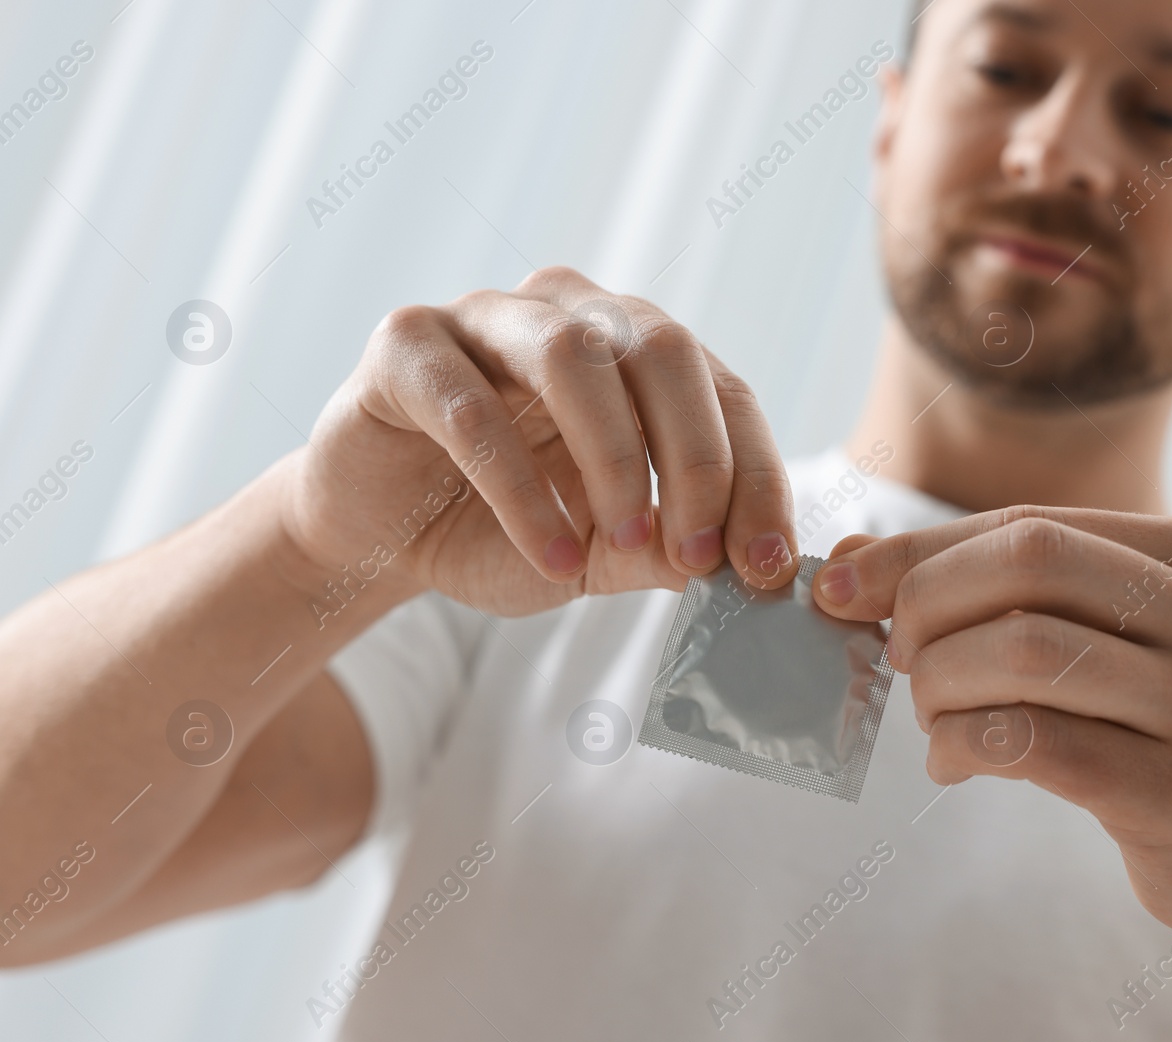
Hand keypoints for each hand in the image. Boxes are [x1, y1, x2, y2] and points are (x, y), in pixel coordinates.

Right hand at [282, 267, 797, 618]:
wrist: (375, 535)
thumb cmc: (498, 530)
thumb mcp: (598, 553)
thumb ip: (664, 551)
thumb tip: (746, 565)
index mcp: (634, 350)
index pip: (724, 390)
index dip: (754, 474)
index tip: (765, 562)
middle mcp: (571, 313)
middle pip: (662, 351)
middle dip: (696, 458)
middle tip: (698, 554)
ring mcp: (486, 317)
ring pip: (573, 359)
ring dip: (614, 461)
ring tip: (622, 547)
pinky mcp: (408, 345)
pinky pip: (474, 411)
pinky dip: (521, 490)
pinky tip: (547, 554)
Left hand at [811, 506, 1171, 946]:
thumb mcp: (1122, 635)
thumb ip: (1006, 589)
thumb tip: (851, 564)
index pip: (1032, 523)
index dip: (922, 551)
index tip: (846, 586)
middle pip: (1026, 563)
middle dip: (927, 603)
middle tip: (898, 656)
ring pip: (1022, 651)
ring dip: (940, 681)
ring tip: (932, 713)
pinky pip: (1030, 743)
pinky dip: (962, 744)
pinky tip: (954, 761)